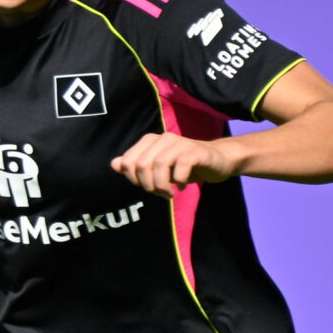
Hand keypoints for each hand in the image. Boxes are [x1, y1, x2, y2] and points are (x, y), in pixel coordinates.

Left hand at [110, 134, 239, 194]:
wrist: (218, 161)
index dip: (133, 179)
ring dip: (162, 185)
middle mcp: (164, 138)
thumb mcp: (158, 169)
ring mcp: (180, 143)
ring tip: (169, 193)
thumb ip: (136, 166)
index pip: (128, 161)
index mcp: (151, 141)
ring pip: (159, 164)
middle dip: (147, 184)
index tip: (147, 188)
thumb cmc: (185, 166)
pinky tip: (182, 187)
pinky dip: (179, 180)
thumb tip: (114, 164)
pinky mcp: (196, 151)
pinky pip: (180, 166)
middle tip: (160, 193)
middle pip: (142, 164)